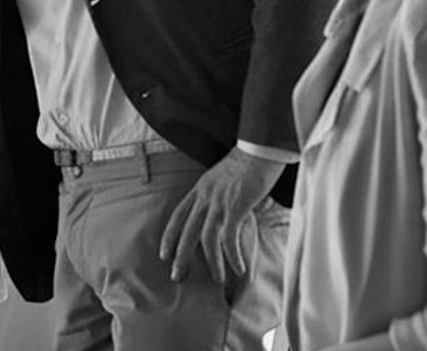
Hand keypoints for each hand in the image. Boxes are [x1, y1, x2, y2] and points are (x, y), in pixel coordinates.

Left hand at [159, 149, 282, 283]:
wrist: (262, 147)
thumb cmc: (251, 159)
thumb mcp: (227, 175)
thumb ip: (222, 193)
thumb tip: (229, 210)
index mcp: (201, 187)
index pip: (178, 214)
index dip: (169, 236)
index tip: (164, 253)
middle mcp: (205, 196)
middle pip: (186, 232)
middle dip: (180, 257)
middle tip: (177, 276)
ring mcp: (219, 202)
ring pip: (206, 240)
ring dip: (212, 263)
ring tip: (217, 279)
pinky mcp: (235, 207)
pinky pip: (228, 238)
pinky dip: (232, 256)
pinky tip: (238, 267)